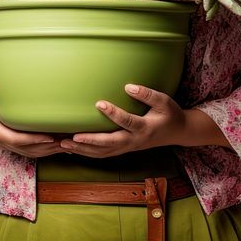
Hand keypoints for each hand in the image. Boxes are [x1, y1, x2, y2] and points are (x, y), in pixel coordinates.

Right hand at [0, 80, 64, 157]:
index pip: (15, 139)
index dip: (33, 140)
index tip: (50, 137)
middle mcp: (2, 140)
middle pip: (28, 150)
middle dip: (48, 148)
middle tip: (68, 142)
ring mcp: (8, 143)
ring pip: (32, 152)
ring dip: (50, 150)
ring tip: (69, 144)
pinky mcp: (13, 141)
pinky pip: (31, 149)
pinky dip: (46, 148)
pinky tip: (59, 143)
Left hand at [60, 84, 186, 157]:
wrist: (177, 132)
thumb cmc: (170, 114)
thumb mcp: (165, 102)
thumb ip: (148, 94)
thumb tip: (129, 86)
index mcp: (145, 128)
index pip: (127, 121)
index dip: (114, 113)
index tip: (99, 103)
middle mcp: (135, 141)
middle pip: (110, 144)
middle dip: (90, 141)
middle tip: (71, 137)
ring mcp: (128, 147)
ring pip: (103, 153)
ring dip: (83, 150)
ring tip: (63, 144)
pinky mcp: (124, 149)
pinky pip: (103, 154)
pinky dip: (88, 153)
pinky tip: (73, 149)